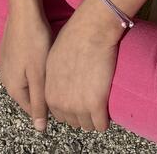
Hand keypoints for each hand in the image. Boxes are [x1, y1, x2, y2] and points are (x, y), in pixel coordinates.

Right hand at [0, 7, 52, 134]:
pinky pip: (24, 68)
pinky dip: (34, 68)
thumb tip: (39, 129)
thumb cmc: (34, 41)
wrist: (24, 10)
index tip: (64, 96)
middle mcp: (5, 80)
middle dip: (44, 93)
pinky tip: (44, 58)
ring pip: (27, 81)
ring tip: (56, 71)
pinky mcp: (10, 52)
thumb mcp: (39, 74)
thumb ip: (39, 101)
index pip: (32, 109)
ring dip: (40, 79)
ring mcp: (6, 65)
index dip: (49, 106)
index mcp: (13, 88)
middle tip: (62, 82)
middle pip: (28, 95)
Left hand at [44, 0, 121, 133]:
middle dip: (82, 114)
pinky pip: (101, 125)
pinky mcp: (97, 105)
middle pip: (73, 122)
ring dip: (94, 118)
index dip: (71, 108)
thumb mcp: (53, 60)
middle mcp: (62, 104)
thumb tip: (59, 86)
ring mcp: (79, 106)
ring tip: (100, 103)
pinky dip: (105, 121)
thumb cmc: (73, 38)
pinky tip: (107, 110)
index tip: (80, 100)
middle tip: (91, 100)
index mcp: (50, 94)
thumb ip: (53, 80)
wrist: (91, 30)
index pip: (59, 115)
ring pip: (88, 126)